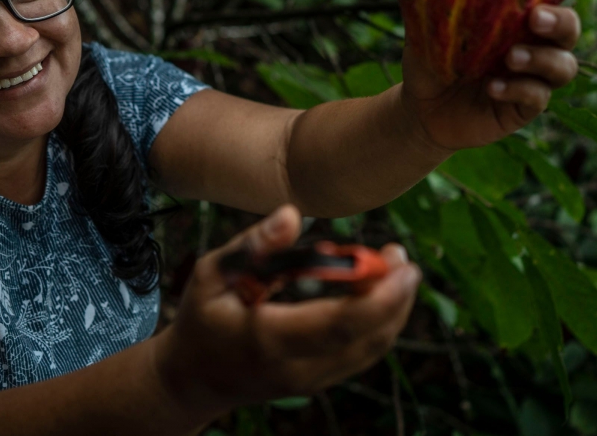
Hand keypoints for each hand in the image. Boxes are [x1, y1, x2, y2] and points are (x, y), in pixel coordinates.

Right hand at [156, 205, 419, 415]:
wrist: (193, 376)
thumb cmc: (203, 316)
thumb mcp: (212, 273)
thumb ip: (253, 245)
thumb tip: (292, 214)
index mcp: (269, 339)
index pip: (341, 324)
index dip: (381, 297)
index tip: (402, 264)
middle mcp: (296, 367)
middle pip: (367, 338)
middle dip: (397, 297)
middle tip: (402, 256)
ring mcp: (310, 380)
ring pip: (371, 348)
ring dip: (394, 308)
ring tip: (396, 267)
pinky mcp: (318, 381)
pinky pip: (361, 353)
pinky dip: (379, 322)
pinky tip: (379, 289)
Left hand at [399, 4, 580, 151]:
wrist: (420, 107)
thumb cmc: (429, 58)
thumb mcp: (429, 27)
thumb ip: (439, 0)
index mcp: (517, 16)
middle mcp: (534, 43)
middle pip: (569, 28)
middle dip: (560, 21)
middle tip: (535, 17)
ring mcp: (533, 77)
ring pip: (564, 65)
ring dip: (542, 59)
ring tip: (511, 57)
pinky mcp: (525, 107)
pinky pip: (537, 97)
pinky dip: (519, 90)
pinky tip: (493, 87)